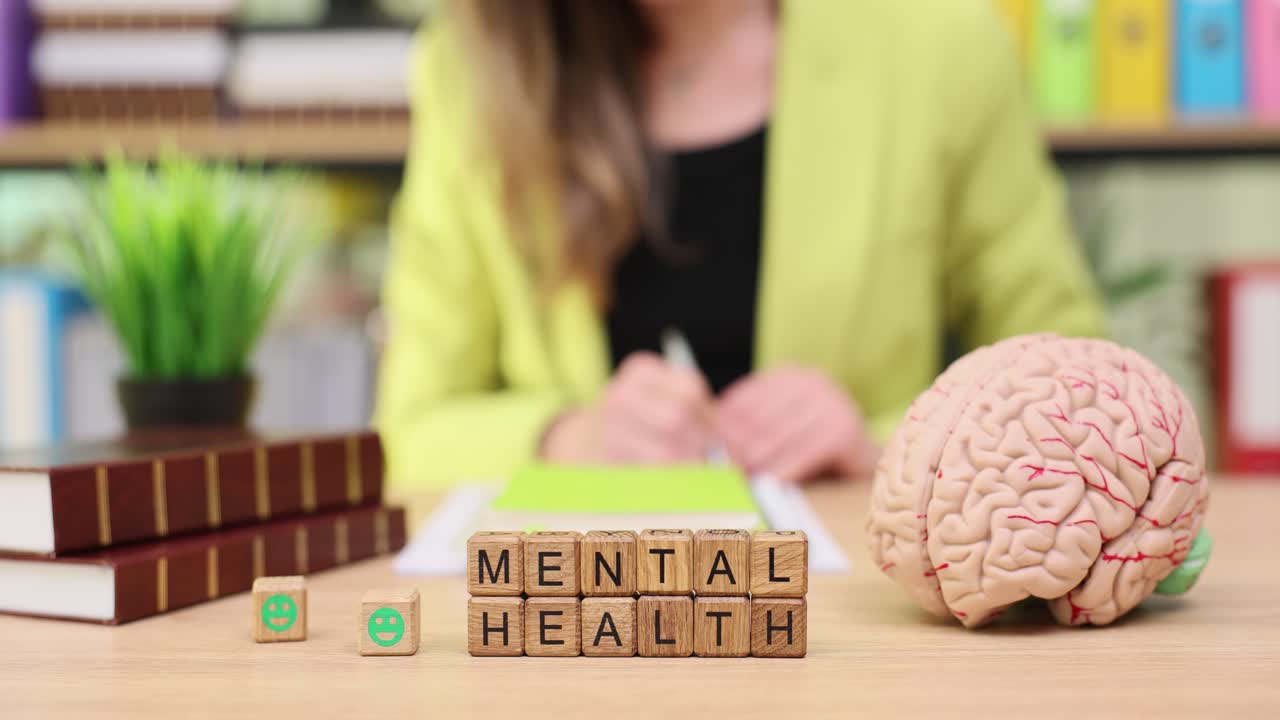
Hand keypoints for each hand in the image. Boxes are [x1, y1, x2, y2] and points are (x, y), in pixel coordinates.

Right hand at [540, 352, 713, 463]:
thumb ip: (690, 408)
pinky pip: (651, 472)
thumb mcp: (658, 398)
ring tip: (703, 469)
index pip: (689, 389)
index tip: (720, 433)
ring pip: (666, 449)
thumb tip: (727, 441)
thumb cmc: (638, 418)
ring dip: (692, 464)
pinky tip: (680, 477)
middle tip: (721, 458)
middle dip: (705, 442)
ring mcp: (610, 426)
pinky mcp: (607, 457)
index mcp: (640, 370)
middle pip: (679, 418)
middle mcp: (620, 394)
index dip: (711, 415)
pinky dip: (672, 477)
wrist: (587, 438)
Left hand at [716, 367, 878, 483]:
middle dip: (738, 448)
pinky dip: (784, 471)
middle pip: (759, 419)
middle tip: (722, 471)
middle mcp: (811, 381)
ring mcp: (831, 402)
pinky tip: (770, 486)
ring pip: (779, 438)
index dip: (722, 428)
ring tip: (742, 481)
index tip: (707, 451)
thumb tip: (710, 443)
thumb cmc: (812, 445)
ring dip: (757, 464)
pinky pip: (803, 454)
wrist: (863, 457)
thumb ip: (750, 428)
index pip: (744, 399)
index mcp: (789, 375)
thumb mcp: (779, 426)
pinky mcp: (844, 429)